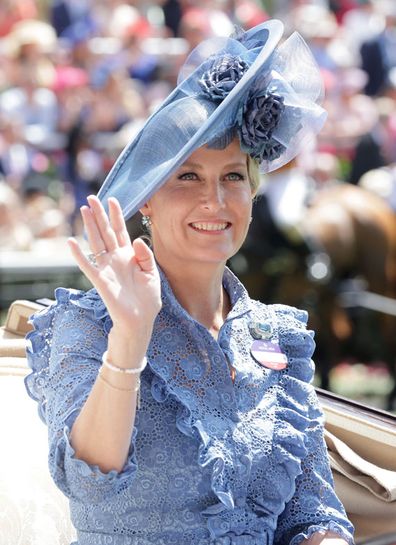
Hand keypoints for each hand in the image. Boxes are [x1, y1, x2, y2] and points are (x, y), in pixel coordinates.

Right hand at [68, 195, 161, 345]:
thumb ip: (145, 256)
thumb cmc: (147, 299)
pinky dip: (79, 255)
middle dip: (99, 215)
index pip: (121, 231)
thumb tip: (137, 240)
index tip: (113, 200)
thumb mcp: (152, 274)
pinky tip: (72, 242)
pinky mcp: (100, 281)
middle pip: (105, 232)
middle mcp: (115, 259)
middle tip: (92, 198)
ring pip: (96, 243)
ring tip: (84, 210)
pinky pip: (87, 265)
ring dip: (90, 227)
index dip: (116, 216)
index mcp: (129, 256)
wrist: (140, 320)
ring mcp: (106, 268)